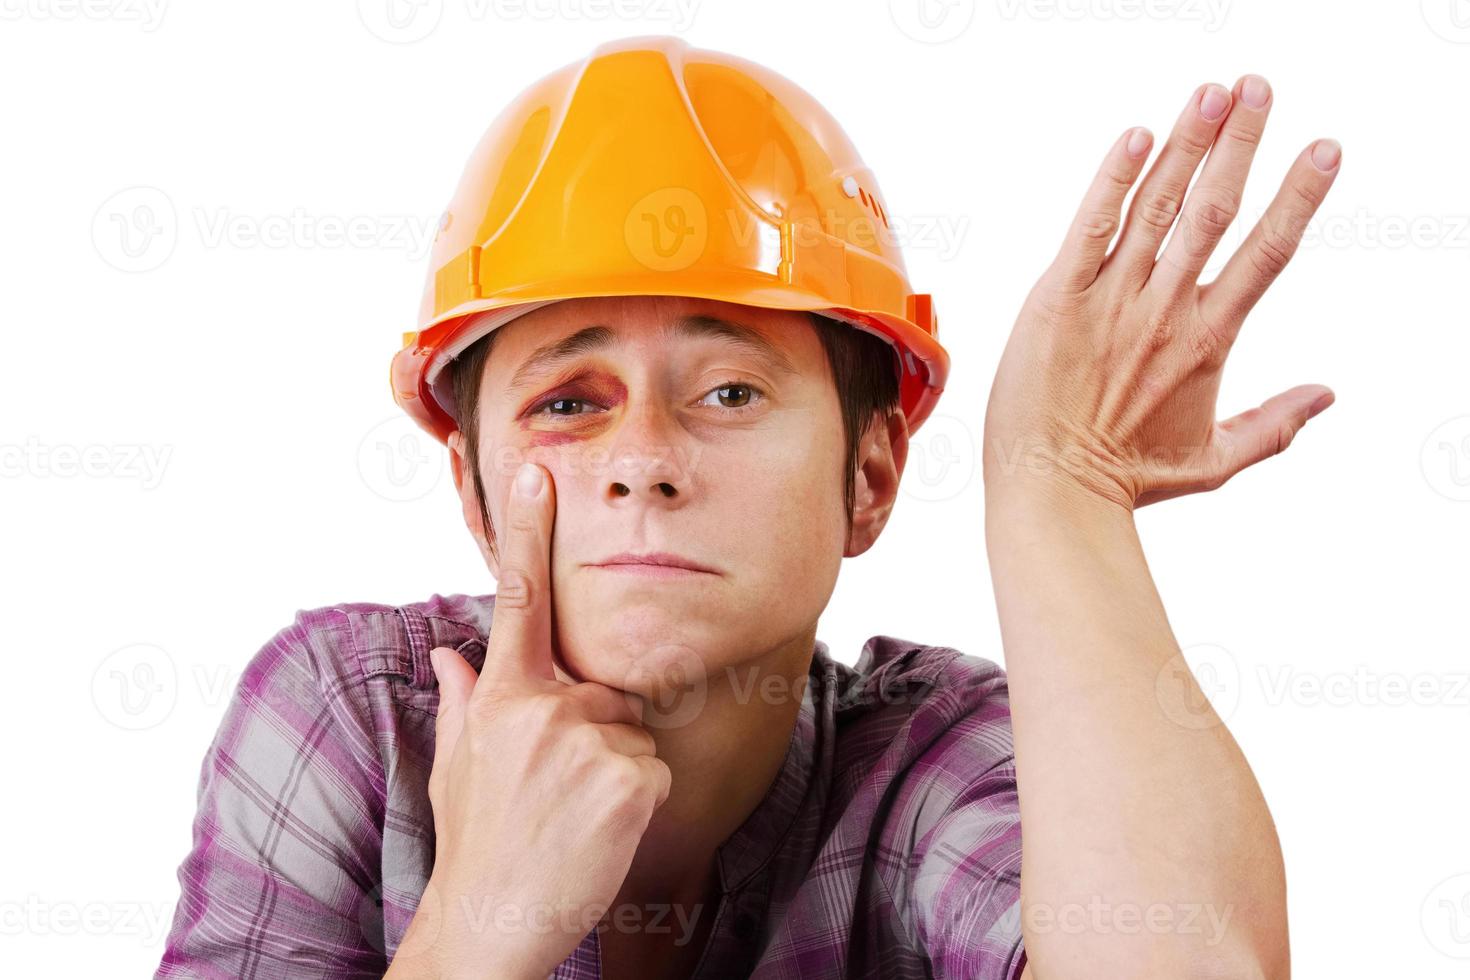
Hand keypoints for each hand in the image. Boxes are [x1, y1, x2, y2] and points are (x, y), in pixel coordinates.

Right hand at [396, 462, 671, 978]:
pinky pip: (655, 771)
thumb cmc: (477, 841)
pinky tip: (600, 831)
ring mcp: (586, 740)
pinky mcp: (629, 778)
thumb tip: (448, 654)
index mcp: (500, 694)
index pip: (519, 598)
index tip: (540, 472)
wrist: (492, 920)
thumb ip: (460, 700)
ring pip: (634, 733)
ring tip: (575, 815)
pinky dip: (638, 802)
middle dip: (596, 732)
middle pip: (605, 689)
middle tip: (557, 791)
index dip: (529, 532)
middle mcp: (542, 706)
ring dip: (617, 771)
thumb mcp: (457, 764)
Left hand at [983, 76, 1340, 509]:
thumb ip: (1274, 425)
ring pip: (1158, 207)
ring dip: (1185, 144)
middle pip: (1215, 210)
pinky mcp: (1058, 300)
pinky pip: (1088, 229)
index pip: (1267, 252)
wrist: (1052, 491)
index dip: (1298, 196)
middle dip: (1239, 143)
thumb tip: (1327, 396)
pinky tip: (1135, 137)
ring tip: (1211, 92)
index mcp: (1208, 339)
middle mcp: (1165, 310)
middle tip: (1259, 87)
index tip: (1323, 148)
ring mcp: (1111, 301)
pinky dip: (1112, 182)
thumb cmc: (1126, 481)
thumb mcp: (1213, 461)